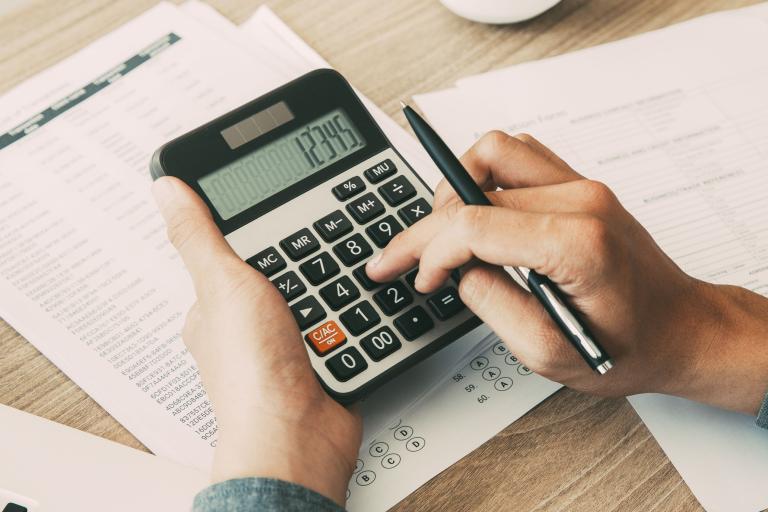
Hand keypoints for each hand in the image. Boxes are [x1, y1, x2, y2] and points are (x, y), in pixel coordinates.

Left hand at [152, 177, 360, 504]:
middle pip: (278, 273)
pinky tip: (350, 307)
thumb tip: (167, 190)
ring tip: (335, 279)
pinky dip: (347, 315)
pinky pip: (338, 322)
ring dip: (327, 289)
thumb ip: (199, 236)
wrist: (299, 434)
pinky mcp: (317, 359)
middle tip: (315, 251)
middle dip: (300, 262)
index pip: (230, 254)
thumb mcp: (222, 284)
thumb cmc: (251, 374)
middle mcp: (244, 329)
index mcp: (212, 309)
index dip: (254, 233)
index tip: (277, 217)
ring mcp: (282, 346)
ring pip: (312, 296)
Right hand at [367, 131, 767, 414]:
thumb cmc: (630, 345)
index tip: (419, 278)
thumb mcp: (548, 352)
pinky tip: (475, 212)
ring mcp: (583, 185)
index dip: (430, 252)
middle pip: (474, 186)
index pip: (473, 224)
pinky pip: (518, 156)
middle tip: (398, 255)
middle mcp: (581, 200)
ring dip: (456, 186)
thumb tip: (455, 269)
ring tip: (441, 231)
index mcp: (577, 243)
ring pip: (494, 150)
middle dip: (426, 226)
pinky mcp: (580, 184)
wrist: (681, 328)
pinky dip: (484, 177)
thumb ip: (491, 304)